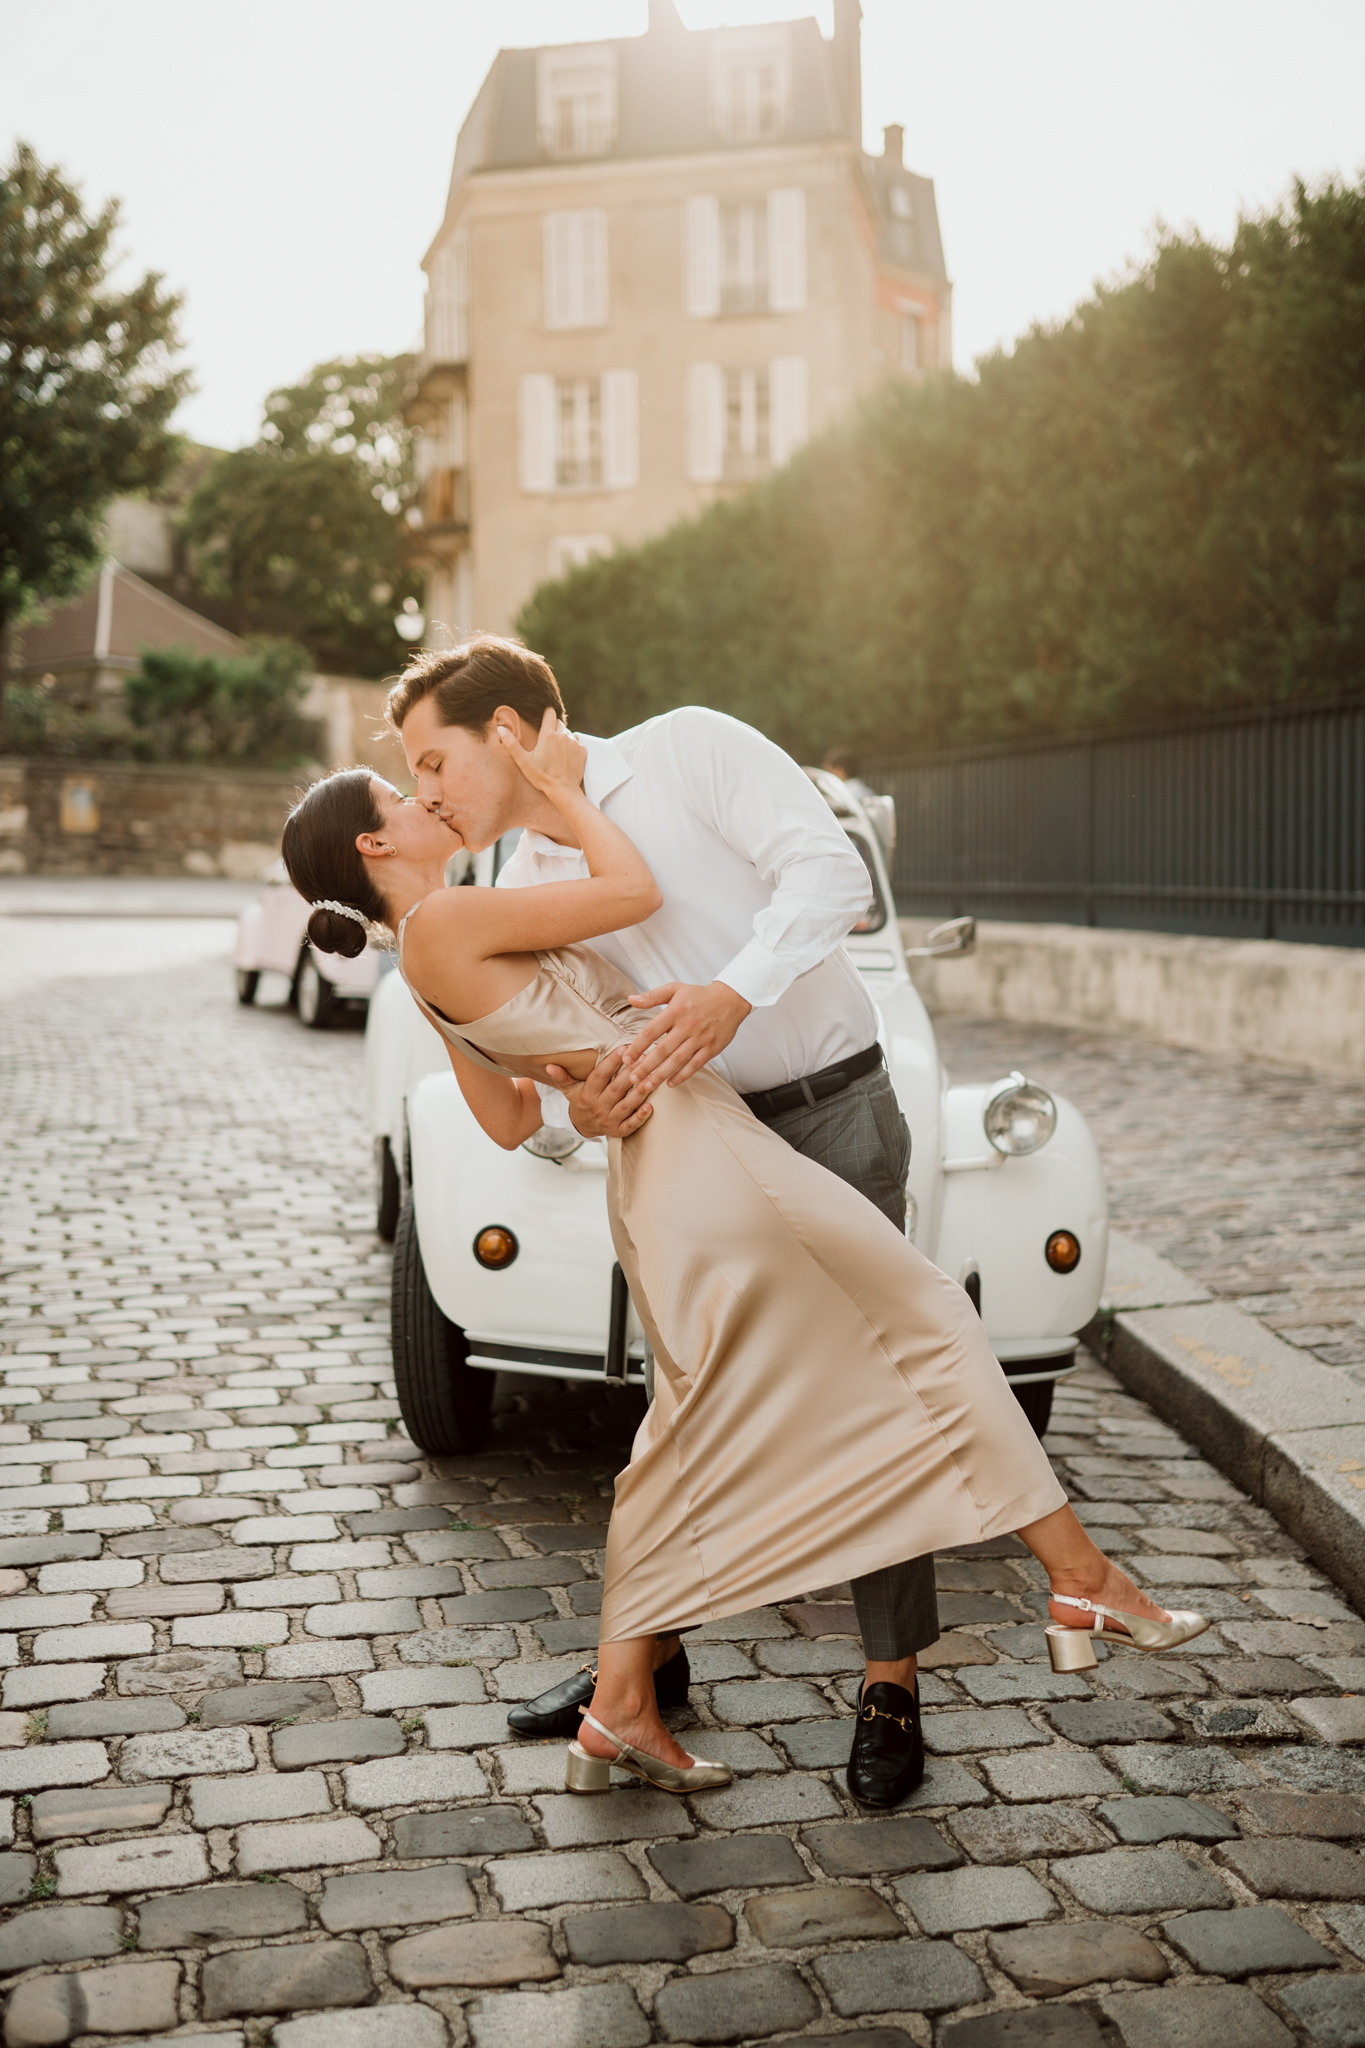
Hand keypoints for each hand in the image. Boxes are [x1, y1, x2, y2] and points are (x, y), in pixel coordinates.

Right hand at [494, 708, 585, 798]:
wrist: (563, 790)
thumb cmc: (541, 776)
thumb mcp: (523, 761)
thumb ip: (511, 743)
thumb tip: (501, 729)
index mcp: (548, 735)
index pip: (549, 713)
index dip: (546, 714)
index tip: (544, 718)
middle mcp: (563, 735)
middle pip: (559, 722)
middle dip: (553, 728)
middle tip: (548, 742)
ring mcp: (574, 742)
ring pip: (568, 732)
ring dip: (563, 738)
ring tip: (556, 752)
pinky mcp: (583, 750)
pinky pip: (577, 742)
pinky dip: (572, 746)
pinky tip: (566, 757)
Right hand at [545, 1046, 654, 1139]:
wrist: (581, 1127)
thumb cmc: (580, 1101)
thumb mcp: (570, 1089)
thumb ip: (562, 1076)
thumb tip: (549, 1065)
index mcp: (587, 1094)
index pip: (600, 1076)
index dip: (611, 1063)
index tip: (623, 1049)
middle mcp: (598, 1108)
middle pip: (615, 1090)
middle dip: (630, 1074)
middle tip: (645, 1059)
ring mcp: (608, 1120)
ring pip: (625, 1106)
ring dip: (639, 1094)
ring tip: (651, 1080)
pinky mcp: (618, 1131)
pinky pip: (630, 1126)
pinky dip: (640, 1118)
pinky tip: (650, 1107)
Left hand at [624, 981, 751, 1089]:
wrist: (730, 999)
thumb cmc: (700, 995)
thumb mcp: (675, 989)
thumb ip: (652, 996)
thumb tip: (631, 999)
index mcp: (675, 1011)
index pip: (651, 1032)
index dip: (637, 1046)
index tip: (626, 1058)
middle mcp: (686, 1026)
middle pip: (662, 1050)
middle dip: (646, 1066)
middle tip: (632, 1078)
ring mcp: (700, 1039)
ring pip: (677, 1060)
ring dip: (661, 1075)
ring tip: (648, 1085)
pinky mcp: (711, 1048)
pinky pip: (695, 1065)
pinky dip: (682, 1076)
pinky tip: (670, 1083)